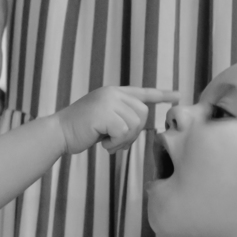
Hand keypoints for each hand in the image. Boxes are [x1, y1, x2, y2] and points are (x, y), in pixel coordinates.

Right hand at [55, 87, 180, 154]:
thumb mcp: (104, 118)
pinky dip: (115, 144)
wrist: (58, 132)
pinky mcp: (104, 113)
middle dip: (133, 133)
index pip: (142, 92)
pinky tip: (102, 144)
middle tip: (115, 141)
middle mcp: (112, 93)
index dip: (161, 95)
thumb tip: (139, 124)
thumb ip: (120, 116)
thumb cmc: (80, 130)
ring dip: (123, 140)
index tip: (178, 96)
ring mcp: (108, 102)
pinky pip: (124, 132)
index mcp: (113, 93)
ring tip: (107, 142)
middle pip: (143, 114)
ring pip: (135, 125)